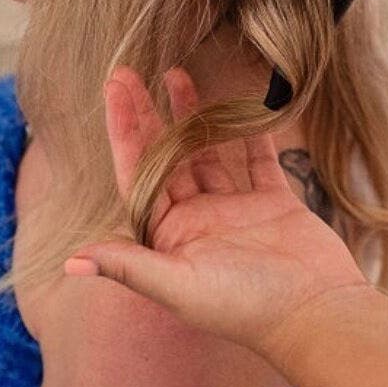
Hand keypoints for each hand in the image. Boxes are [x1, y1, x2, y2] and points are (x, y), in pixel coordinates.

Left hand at [63, 68, 374, 363]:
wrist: (315, 314)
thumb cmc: (243, 307)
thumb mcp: (179, 287)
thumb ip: (130, 266)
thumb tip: (72, 261)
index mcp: (167, 239)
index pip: (137, 174)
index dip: (124, 130)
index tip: (115, 88)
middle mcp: (196, 221)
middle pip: (166, 158)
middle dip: (149, 115)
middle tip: (131, 72)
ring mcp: (235, 210)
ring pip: (207, 153)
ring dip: (192, 116)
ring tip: (177, 73)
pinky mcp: (274, 203)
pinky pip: (256, 159)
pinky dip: (249, 132)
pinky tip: (239, 101)